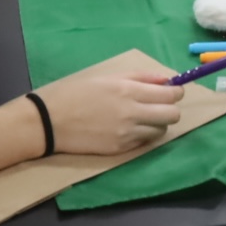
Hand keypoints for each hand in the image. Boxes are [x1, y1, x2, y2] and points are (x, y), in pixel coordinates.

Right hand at [30, 61, 183, 155]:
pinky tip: (129, 128)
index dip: (176, 92)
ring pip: (161, 131)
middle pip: (173, 115)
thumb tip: (165, 79)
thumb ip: (139, 77)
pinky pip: (144, 142)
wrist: (48, 122)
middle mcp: (133, 113)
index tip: (173, 91)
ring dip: (157, 124)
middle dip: (171, 109)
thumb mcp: (107, 77)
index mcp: (129, 90)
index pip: (171, 94)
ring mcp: (128, 133)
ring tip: (142, 118)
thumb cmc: (75, 93)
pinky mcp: (121, 149)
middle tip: (160, 106)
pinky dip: (143, 135)